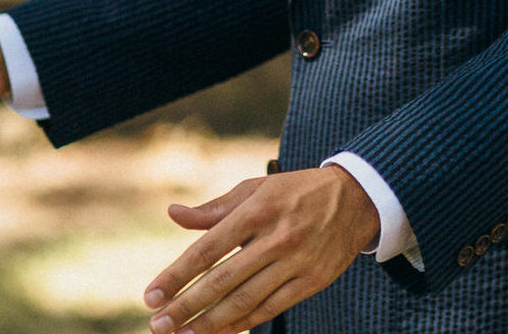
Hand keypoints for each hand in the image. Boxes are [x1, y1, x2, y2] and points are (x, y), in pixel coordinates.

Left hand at [143, 166, 378, 332]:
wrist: (356, 198)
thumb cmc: (295, 192)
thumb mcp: (256, 189)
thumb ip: (214, 209)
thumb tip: (173, 215)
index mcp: (257, 210)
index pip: (208, 249)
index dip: (177, 275)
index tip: (151, 295)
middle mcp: (276, 238)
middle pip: (223, 280)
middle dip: (187, 307)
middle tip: (158, 325)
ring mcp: (296, 262)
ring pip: (246, 301)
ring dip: (211, 323)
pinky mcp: (312, 281)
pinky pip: (271, 308)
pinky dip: (243, 323)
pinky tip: (220, 332)